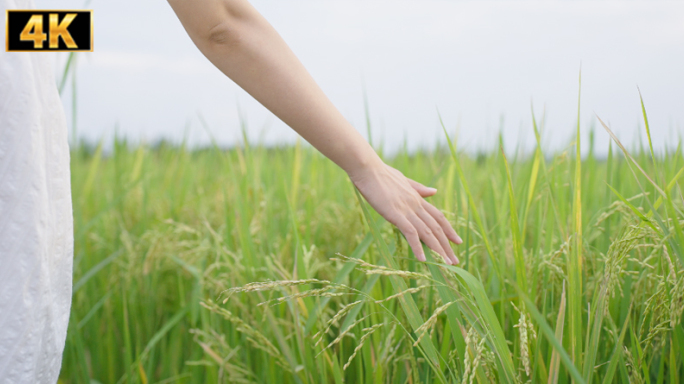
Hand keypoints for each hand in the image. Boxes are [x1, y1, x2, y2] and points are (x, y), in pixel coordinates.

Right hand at [348, 161, 462, 264]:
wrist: (367, 168)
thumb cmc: (380, 174)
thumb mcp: (403, 180)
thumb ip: (418, 188)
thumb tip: (434, 192)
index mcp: (417, 198)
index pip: (438, 216)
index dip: (449, 229)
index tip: (457, 241)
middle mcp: (416, 205)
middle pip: (436, 227)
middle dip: (447, 245)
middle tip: (455, 260)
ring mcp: (406, 210)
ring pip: (427, 232)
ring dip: (438, 249)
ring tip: (446, 263)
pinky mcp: (395, 214)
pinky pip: (410, 233)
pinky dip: (418, 246)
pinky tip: (423, 259)